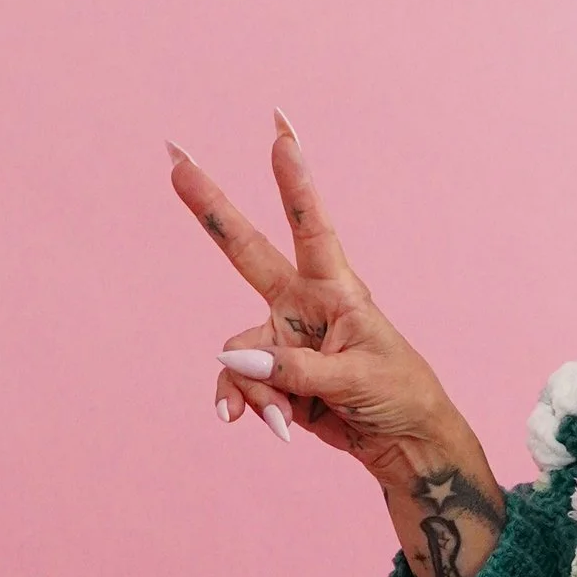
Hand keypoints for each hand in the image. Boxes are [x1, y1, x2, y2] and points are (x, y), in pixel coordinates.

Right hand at [172, 113, 441, 466]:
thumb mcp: (355, 379)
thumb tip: (231, 360)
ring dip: (253, 391)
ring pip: (239, 355)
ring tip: (280, 419)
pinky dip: (249, 407)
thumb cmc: (397, 394)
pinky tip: (272, 428)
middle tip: (174, 158)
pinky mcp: (272, 375)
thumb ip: (293, 370)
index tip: (280, 134)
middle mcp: (302, 303)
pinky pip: (242, 386)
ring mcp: (283, 337)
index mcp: (336, 289)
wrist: (402, 442)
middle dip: (211, 208)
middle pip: (246, 251)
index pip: (312, 227)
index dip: (295, 184)